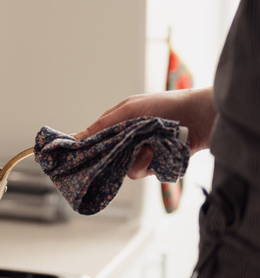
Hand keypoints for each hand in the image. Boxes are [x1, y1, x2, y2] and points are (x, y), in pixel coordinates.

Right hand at [73, 88, 215, 178]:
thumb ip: (104, 123)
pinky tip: (157, 152)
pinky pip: (140, 172)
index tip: (77, 155)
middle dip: (113, 155)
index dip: (86, 147)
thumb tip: (78, 136)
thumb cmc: (166, 105)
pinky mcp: (153, 165)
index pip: (94, 139)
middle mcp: (126, 141)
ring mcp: (139, 154)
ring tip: (150, 146)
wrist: (199, 117)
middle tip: (124, 148)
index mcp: (117, 125)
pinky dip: (148, 163)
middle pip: (106, 158)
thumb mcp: (130, 108)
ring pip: (123, 168)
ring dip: (135, 158)